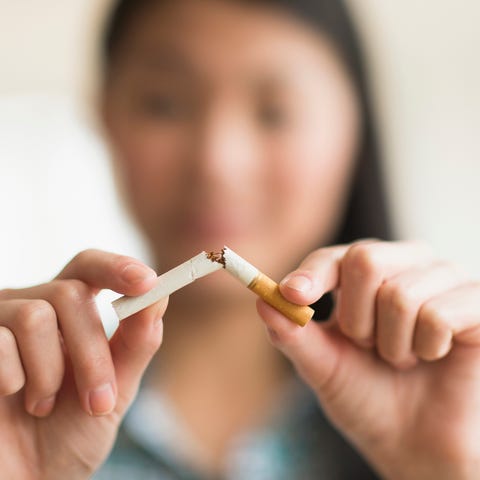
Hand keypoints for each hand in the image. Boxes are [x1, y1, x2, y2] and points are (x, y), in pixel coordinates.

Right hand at [0, 250, 165, 479]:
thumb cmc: (69, 435)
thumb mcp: (114, 390)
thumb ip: (136, 343)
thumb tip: (159, 296)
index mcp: (68, 313)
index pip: (89, 267)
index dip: (116, 267)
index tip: (147, 282)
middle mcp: (31, 308)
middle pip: (70, 294)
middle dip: (92, 352)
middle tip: (99, 401)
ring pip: (35, 315)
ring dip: (51, 373)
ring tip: (43, 406)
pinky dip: (14, 380)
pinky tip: (10, 399)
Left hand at [258, 240, 479, 479]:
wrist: (415, 443)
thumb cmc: (366, 397)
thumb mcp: (322, 367)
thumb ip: (293, 334)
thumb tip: (261, 299)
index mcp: (366, 274)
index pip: (334, 257)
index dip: (312, 274)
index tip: (294, 295)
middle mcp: (405, 265)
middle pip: (365, 259)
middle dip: (356, 319)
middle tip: (369, 346)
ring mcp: (443, 279)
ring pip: (399, 294)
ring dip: (392, 343)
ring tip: (402, 359)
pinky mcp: (476, 303)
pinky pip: (438, 313)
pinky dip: (426, 347)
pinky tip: (433, 356)